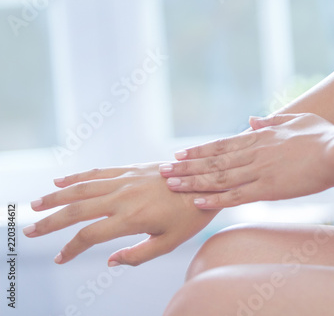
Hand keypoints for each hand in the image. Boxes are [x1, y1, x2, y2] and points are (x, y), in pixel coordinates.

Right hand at [23, 162, 218, 265]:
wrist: (206, 184)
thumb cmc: (189, 218)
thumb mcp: (169, 244)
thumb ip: (137, 254)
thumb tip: (110, 262)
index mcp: (132, 218)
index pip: (90, 235)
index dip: (71, 249)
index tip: (59, 258)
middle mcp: (124, 197)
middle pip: (77, 209)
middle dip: (51, 221)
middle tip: (30, 229)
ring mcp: (126, 180)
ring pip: (82, 188)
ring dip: (57, 197)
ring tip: (36, 204)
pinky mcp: (131, 169)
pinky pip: (98, 172)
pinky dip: (77, 176)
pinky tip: (60, 181)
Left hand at [160, 114, 333, 208]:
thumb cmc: (323, 134)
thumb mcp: (295, 120)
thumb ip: (271, 121)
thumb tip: (251, 120)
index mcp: (260, 138)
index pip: (221, 145)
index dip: (198, 150)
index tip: (179, 153)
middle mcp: (253, 153)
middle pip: (213, 161)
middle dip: (186, 166)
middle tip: (163, 169)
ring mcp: (259, 171)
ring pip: (219, 178)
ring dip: (193, 181)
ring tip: (171, 184)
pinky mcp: (269, 189)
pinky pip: (237, 196)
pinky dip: (216, 199)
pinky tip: (199, 202)